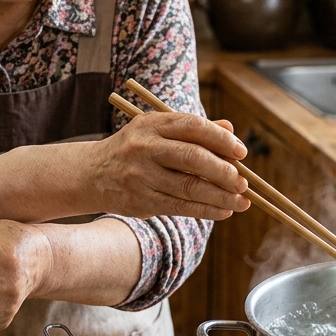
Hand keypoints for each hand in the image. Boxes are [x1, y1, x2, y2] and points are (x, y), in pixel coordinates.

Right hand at [89, 112, 250, 219]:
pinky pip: (179, 206)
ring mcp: (142, 175)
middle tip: (243, 183)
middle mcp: (146, 147)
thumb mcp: (157, 131)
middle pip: (193, 158)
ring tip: (241, 201)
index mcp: (153, 124)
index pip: (193, 127)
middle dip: (224, 172)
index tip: (241, 152)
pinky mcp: (141, 200)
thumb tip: (230, 128)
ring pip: (189, 187)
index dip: (221, 139)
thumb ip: (192, 129)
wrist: (92, 173)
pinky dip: (205, 210)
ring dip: (220, 196)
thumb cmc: (135, 150)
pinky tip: (223, 211)